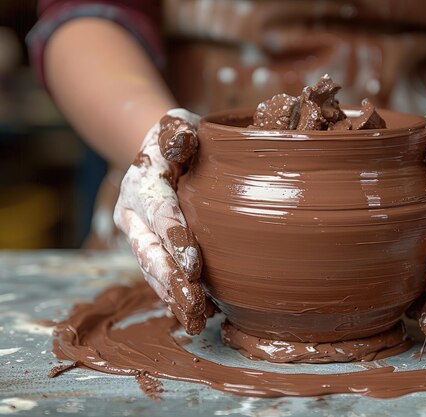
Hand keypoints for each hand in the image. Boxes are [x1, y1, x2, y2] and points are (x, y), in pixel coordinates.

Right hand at [114, 109, 214, 334]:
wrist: (157, 155)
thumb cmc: (177, 139)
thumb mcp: (178, 127)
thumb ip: (178, 135)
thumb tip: (181, 141)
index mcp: (142, 183)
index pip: (159, 212)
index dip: (174, 237)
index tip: (193, 263)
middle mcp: (134, 213)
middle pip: (149, 250)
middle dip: (171, 279)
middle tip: (194, 304)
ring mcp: (138, 234)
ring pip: (151, 269)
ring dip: (171, 295)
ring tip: (193, 320)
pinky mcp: (147, 248)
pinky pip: (157, 274)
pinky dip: (173, 294)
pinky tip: (194, 313)